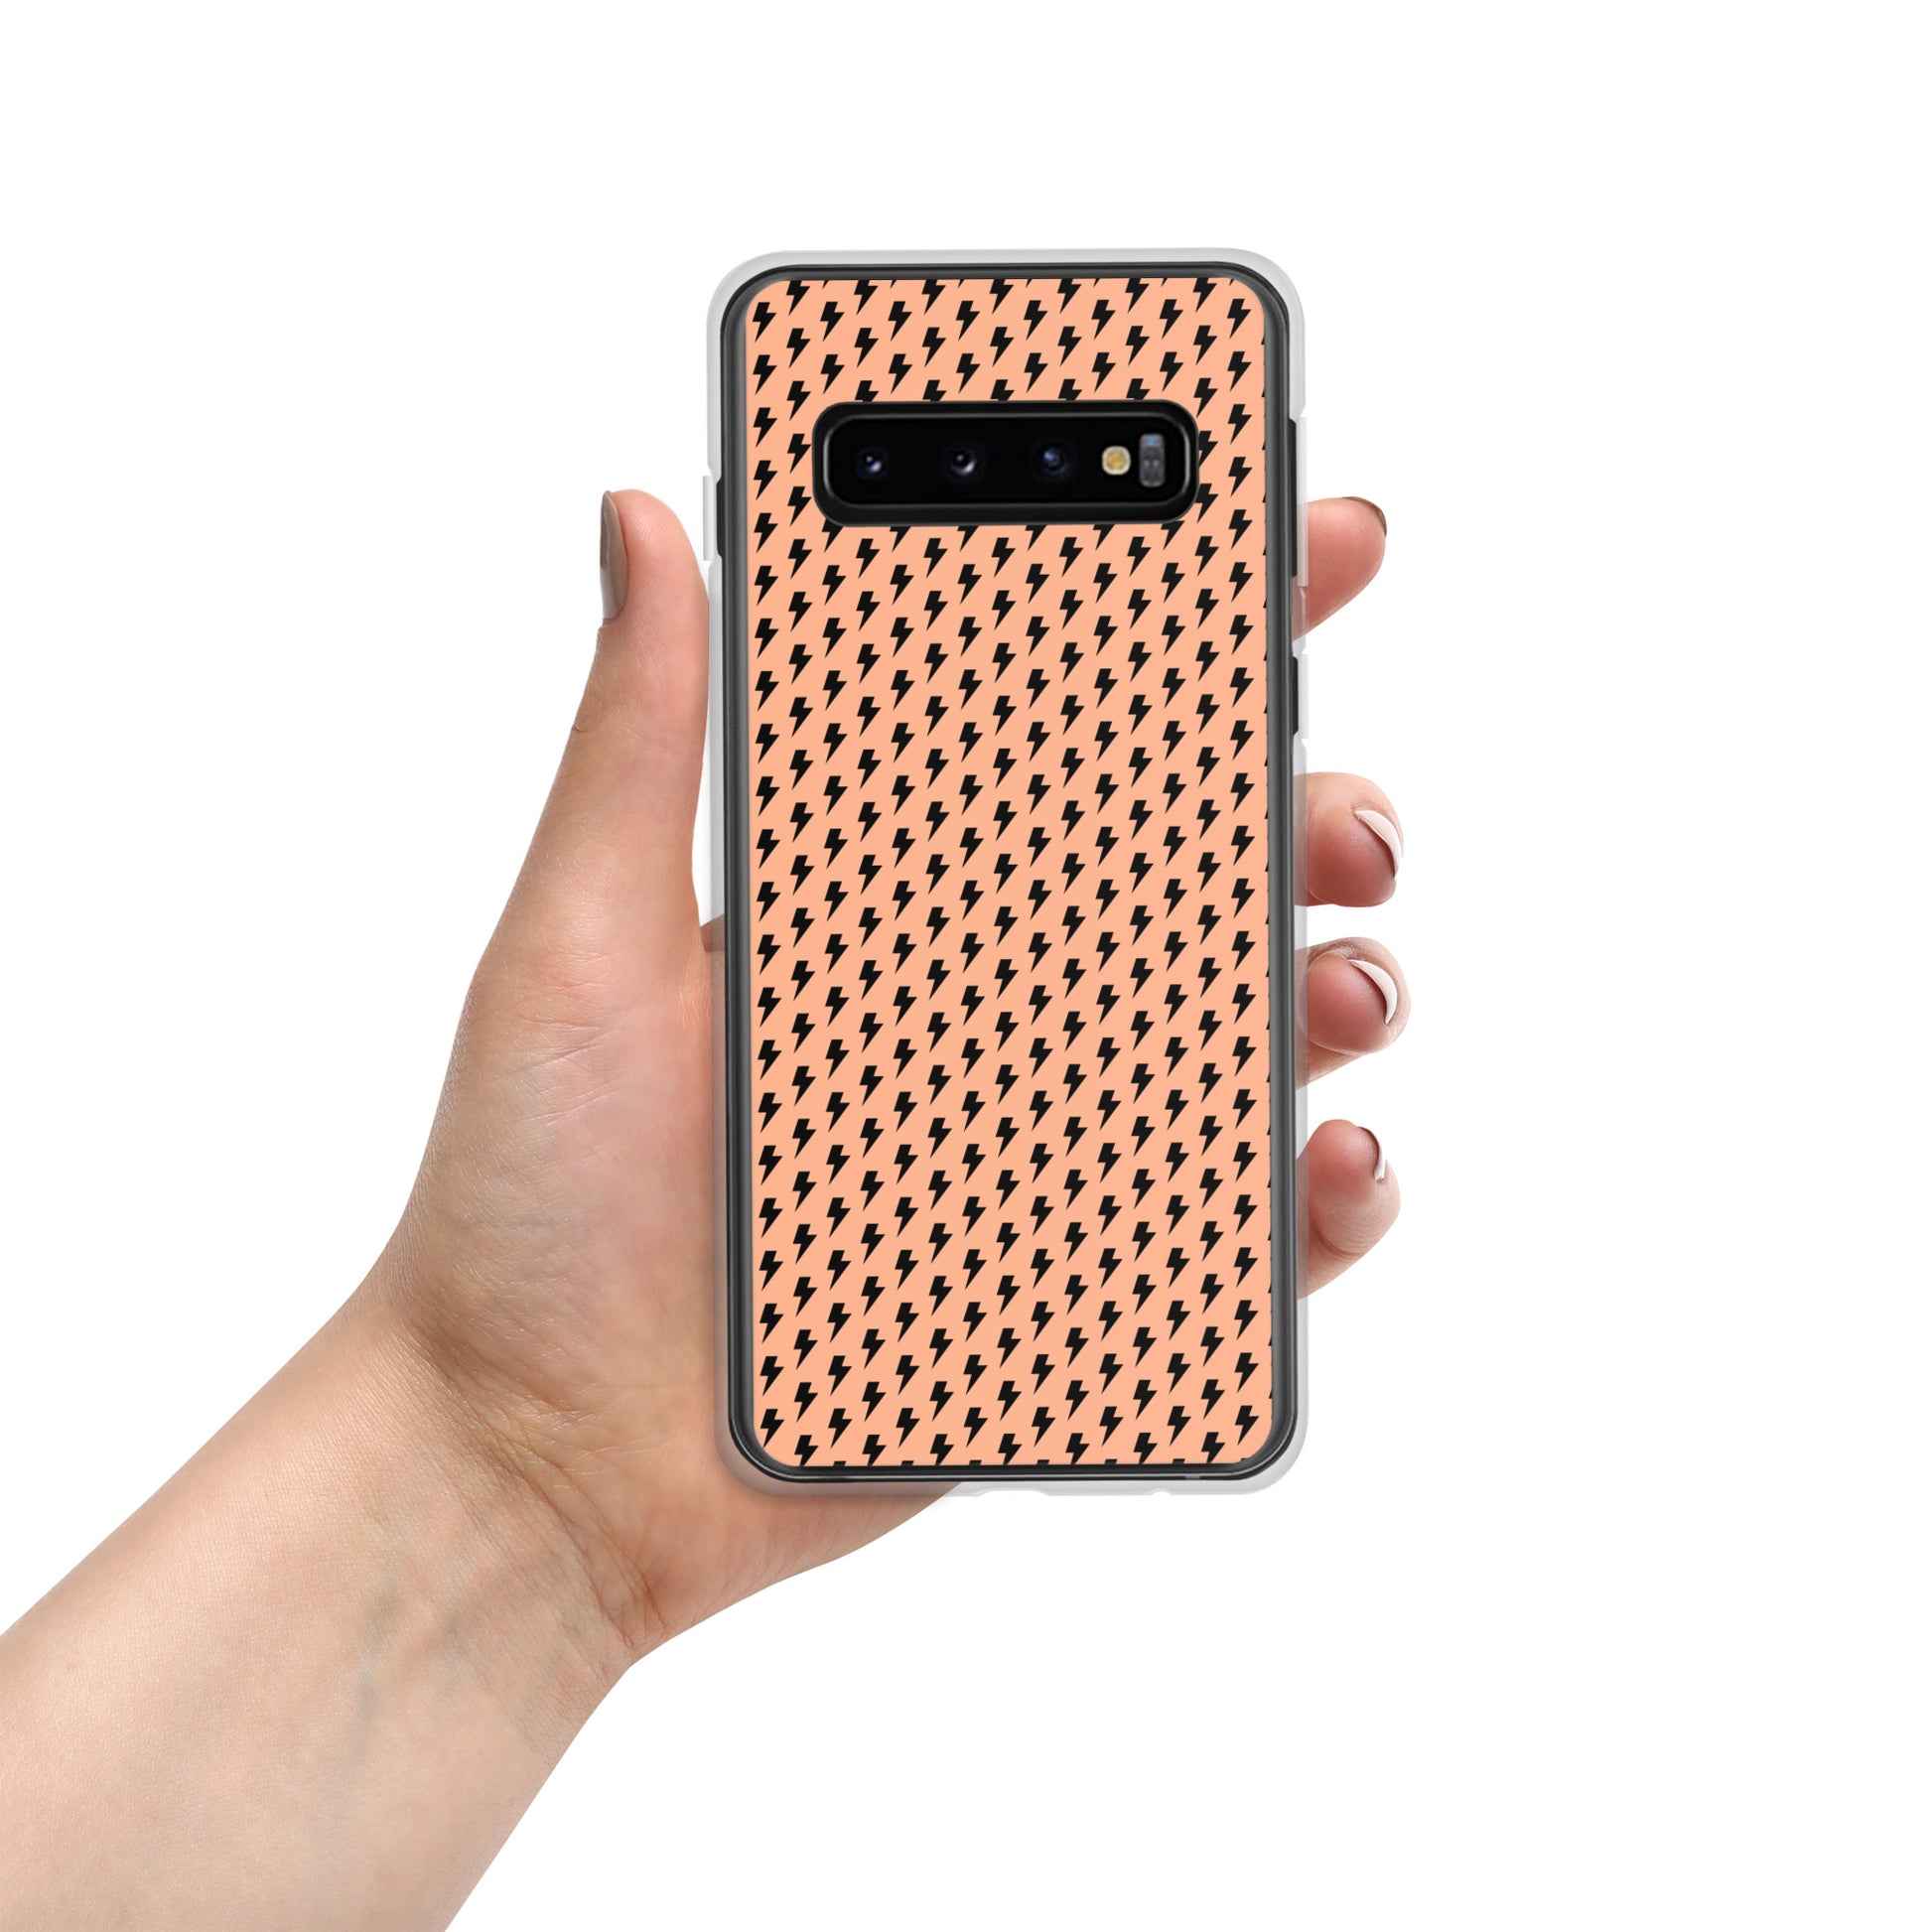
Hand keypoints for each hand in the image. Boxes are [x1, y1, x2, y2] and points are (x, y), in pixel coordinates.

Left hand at [366, 489, 1406, 1661]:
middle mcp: (975, 1003)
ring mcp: (1035, 1139)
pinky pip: (1240, 1230)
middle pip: (1190, 878)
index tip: (1282, 540)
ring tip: (1342, 984)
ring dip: (1336, 986)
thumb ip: (640, 738)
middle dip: (1304, 810)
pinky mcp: (1070, 1280)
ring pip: (1245, 1037)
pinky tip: (1333, 1160)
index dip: (1181, 632)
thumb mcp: (575, 941)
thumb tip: (640, 515)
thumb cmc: (527, 1200)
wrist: (536, 1462)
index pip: (1052, 738)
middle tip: (1339, 809)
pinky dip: (1323, 1194)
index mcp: (877, 900)